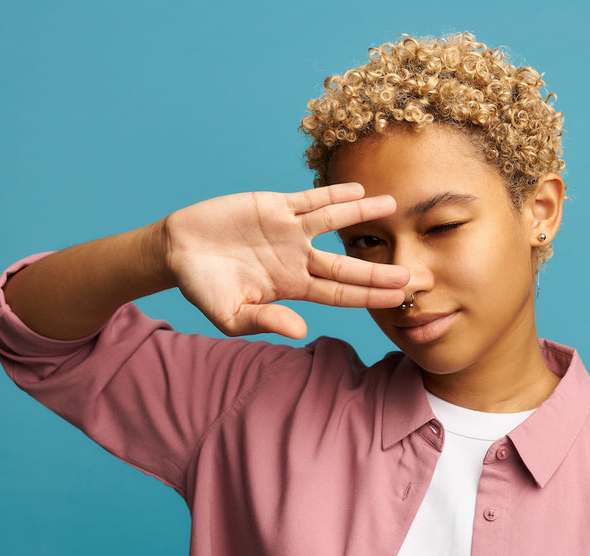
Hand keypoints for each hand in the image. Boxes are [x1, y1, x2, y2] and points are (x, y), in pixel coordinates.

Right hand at [163, 183, 408, 337]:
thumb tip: (301, 332)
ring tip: (393, 207)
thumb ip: (266, 321)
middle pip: (346, 264)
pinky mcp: (274, 206)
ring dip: (363, 215)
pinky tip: (358, 189)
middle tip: (412, 271)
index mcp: (293, 287)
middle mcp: (298, 258)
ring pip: (334, 222)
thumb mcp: (232, 315)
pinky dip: (332, 193)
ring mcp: (289, 231)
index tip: (400, 298)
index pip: (340, 293)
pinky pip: (309, 199)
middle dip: (378, 268)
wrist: (177, 251)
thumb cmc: (205, 289)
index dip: (370, 295)